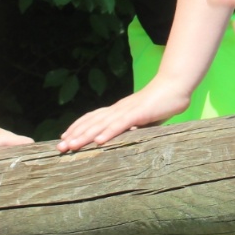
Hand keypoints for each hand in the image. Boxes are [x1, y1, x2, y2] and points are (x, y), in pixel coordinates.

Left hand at [58, 80, 192, 151]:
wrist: (175, 87)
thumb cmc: (161, 104)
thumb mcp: (142, 119)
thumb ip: (132, 127)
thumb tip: (123, 138)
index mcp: (118, 109)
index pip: (93, 117)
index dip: (77, 127)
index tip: (64, 138)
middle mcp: (118, 109)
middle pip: (92, 122)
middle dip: (74, 135)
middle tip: (59, 147)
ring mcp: (127, 110)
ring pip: (102, 124)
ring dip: (85, 135)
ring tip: (71, 146)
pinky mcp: (139, 113)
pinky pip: (121, 124)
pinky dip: (108, 132)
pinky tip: (98, 141)